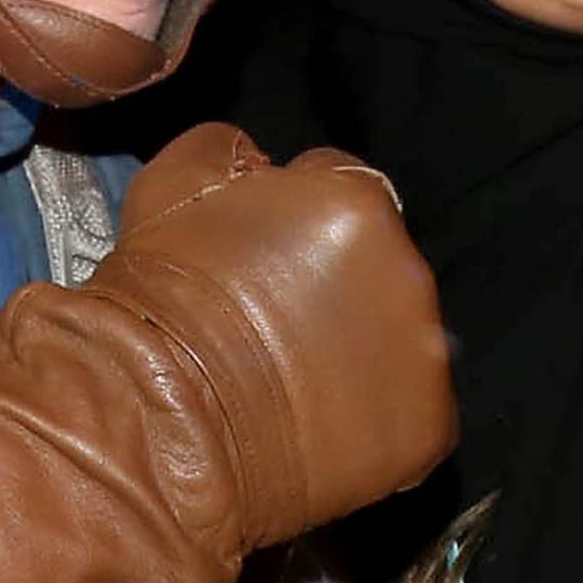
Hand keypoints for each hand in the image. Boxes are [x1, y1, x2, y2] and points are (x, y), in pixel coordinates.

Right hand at [93, 124, 456, 549]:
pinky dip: (372, 419)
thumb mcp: (172, 182)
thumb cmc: (157, 302)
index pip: (341, 188)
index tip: (262, 257)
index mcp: (356, 205)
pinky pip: (409, 415)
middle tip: (272, 324)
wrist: (157, 422)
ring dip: (357, 350)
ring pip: (397, 339)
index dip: (296, 220)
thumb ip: (231, 150)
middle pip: (378, 265)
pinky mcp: (426, 431)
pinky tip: (317, 430)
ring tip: (290, 383)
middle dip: (335, 285)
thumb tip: (260, 162)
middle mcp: (409, 275)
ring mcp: (426, 359)